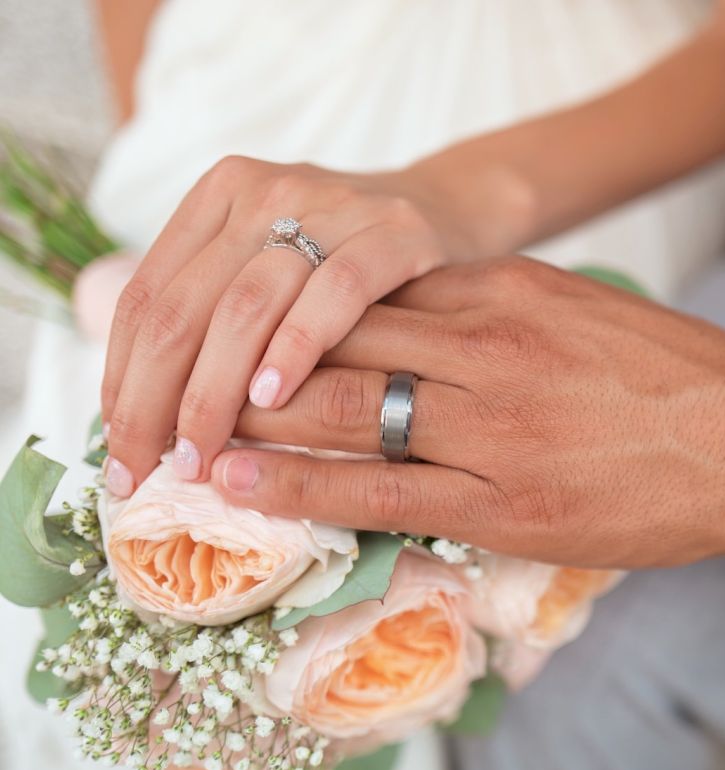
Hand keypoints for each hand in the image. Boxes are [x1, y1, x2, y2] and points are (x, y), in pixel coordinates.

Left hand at [101, 157, 450, 496]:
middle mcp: (264, 192)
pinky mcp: (393, 232)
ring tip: (200, 454)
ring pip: (244, 307)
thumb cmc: (350, 264)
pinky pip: (334, 293)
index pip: (145, 299)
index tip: (120, 451)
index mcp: (219, 197)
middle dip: (154, 401)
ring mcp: (330, 206)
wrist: (452, 210)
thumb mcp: (273, 270)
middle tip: (149, 470)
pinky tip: (273, 398)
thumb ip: (216, 317)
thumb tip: (146, 418)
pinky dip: (296, 348)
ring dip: (213, 392)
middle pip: (183, 309)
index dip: (121, 381)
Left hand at [214, 257, 724, 568]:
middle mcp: (488, 346)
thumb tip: (428, 325)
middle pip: (337, 339)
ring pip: (343, 408)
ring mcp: (494, 424)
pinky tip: (239, 482)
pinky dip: (298, 485)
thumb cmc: (682, 380)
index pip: (372, 291)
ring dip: (254, 418)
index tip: (244, 324)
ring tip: (185, 430)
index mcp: (508, 291)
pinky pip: (379, 489)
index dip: (294, 310)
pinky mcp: (506, 500)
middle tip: (183, 374)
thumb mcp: (586, 312)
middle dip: (252, 359)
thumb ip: (502, 313)